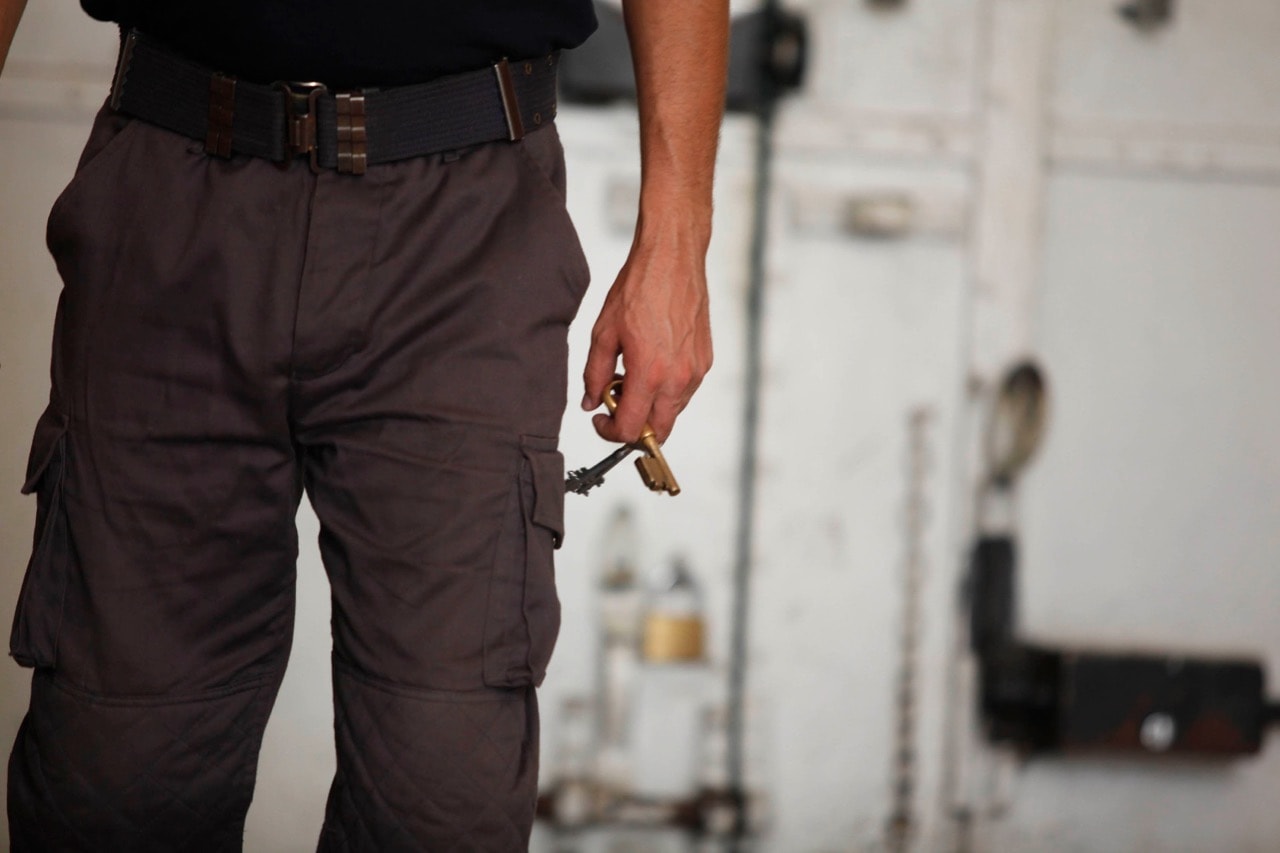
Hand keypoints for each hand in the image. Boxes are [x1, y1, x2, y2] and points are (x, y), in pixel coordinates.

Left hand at [581, 226, 712, 444]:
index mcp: (650, 374)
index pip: (631, 430)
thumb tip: (591, 402)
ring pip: (673, 412)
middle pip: (658, 432)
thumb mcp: (604, 333)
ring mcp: (696, 371)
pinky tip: (652, 365)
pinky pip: (685, 392)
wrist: (672, 260)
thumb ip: (595, 374)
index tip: (601, 419)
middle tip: (616, 404)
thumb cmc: (639, 288)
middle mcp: (678, 378)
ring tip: (632, 376)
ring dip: (651, 407)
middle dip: (634, 427)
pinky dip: (666, 390)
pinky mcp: (705, 361)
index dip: (610, 432)